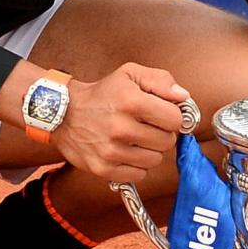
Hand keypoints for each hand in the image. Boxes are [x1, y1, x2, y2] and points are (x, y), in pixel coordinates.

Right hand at [56, 63, 191, 181]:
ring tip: (135, 139)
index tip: (162, 114)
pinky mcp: (103, 169)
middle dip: (161, 134)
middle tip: (147, 126)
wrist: (64, 113)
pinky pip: (139, 174)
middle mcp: (121, 128)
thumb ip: (161, 80)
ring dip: (150, 150)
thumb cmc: (103, 93)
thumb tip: (183, 97)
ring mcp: (111, 151)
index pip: (175, 120)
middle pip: (167, 142)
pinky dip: (136, 165)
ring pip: (155, 160)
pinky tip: (126, 152)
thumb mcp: (130, 74)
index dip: (172, 116)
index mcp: (131, 102)